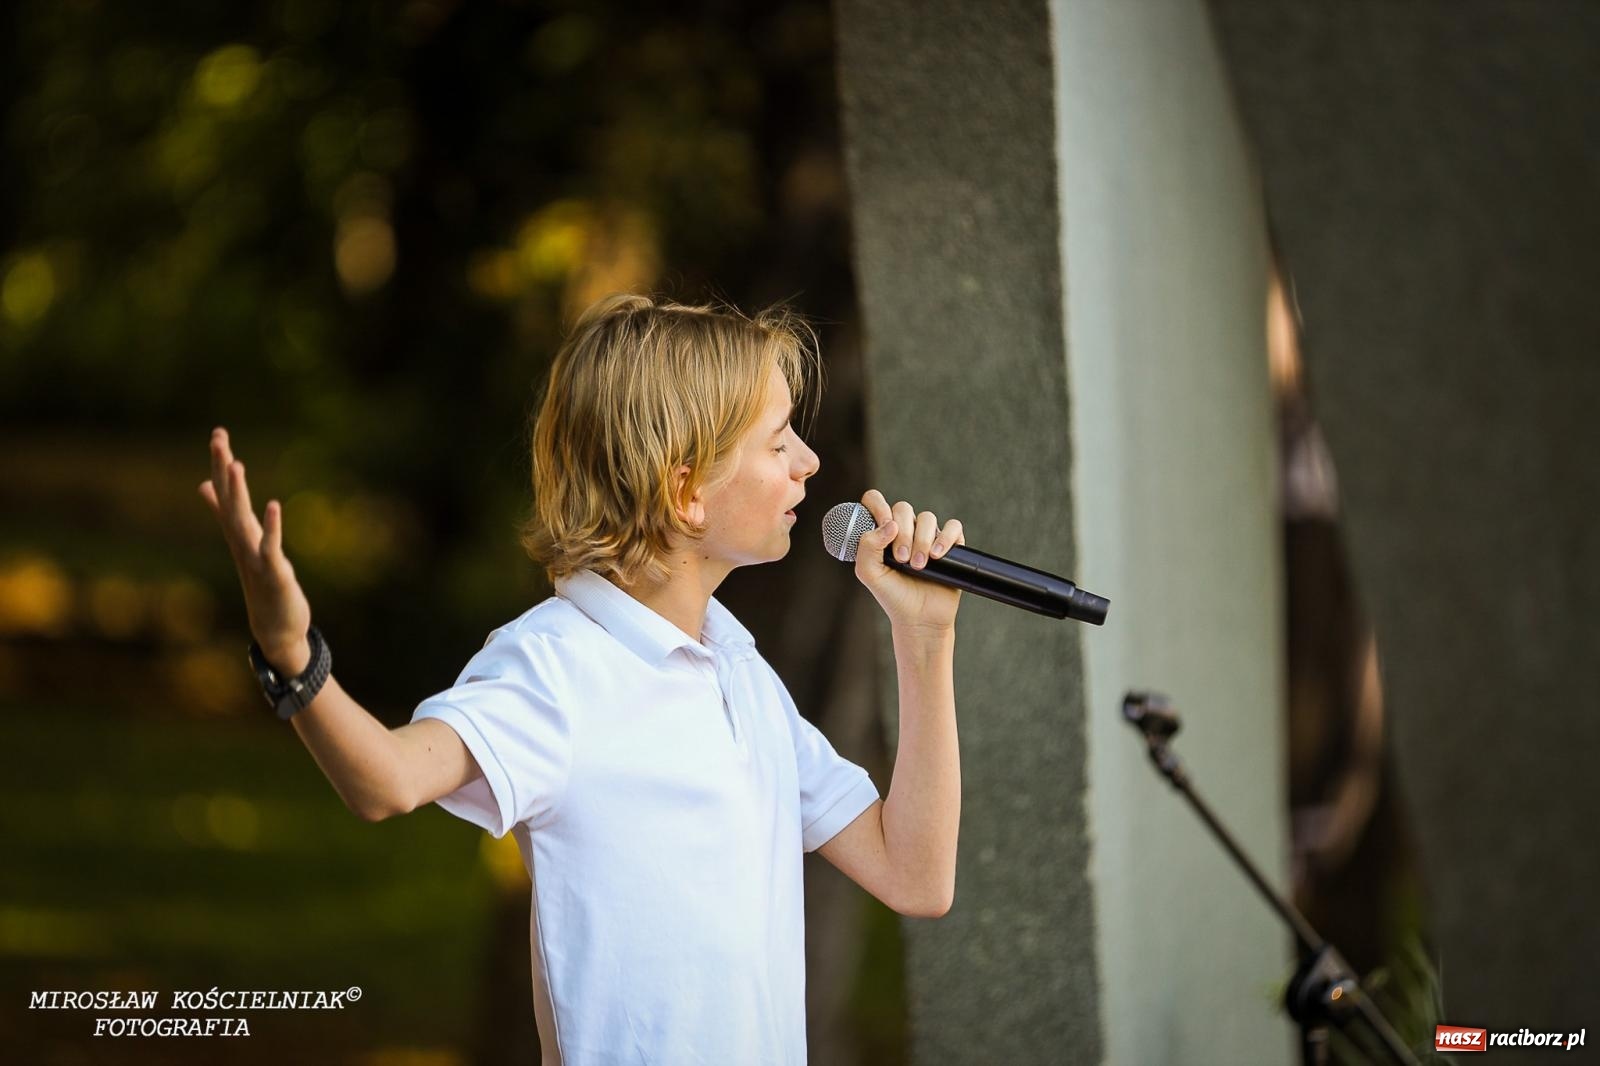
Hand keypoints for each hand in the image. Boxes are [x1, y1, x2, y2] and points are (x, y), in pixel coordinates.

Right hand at [198, 427, 312, 670]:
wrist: (275, 627)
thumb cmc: (264, 583)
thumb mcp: (248, 547)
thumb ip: (229, 518)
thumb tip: (205, 489)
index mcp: (239, 533)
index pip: (227, 493)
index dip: (221, 463)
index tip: (218, 432)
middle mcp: (242, 541)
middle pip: (230, 499)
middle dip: (223, 467)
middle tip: (217, 436)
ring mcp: (254, 556)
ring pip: (242, 521)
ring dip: (237, 493)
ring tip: (234, 463)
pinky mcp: (273, 572)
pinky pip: (270, 546)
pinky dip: (271, 526)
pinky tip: (272, 505)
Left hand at [852, 489, 964, 632]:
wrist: (919, 618)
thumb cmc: (892, 596)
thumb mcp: (869, 574)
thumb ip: (867, 547)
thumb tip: (889, 524)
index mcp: (882, 532)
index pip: (875, 501)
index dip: (878, 506)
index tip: (883, 526)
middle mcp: (904, 530)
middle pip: (903, 508)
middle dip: (903, 533)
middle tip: (901, 559)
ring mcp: (928, 536)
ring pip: (928, 517)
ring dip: (922, 541)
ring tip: (918, 566)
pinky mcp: (950, 545)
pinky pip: (953, 526)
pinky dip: (945, 538)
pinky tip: (937, 556)